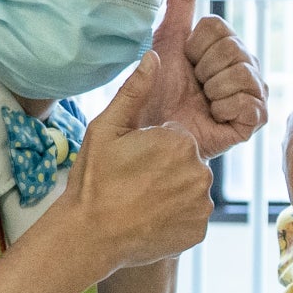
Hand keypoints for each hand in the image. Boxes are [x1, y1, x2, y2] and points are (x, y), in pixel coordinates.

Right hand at [62, 53, 213, 270]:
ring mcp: (202, 204)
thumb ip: (134, 92)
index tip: (131, 163)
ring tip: (140, 203)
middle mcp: (200, 171)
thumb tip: (153, 56)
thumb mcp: (106, 129)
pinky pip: (192, 217)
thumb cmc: (94, 180)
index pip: (175, 138)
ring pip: (191, 189)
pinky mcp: (200, 230)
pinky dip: (176, 218)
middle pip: (186, 163)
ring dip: (172, 193)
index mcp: (180, 142)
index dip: (151, 148)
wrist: (90, 236)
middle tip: (134, 184)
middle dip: (166, 169)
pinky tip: (151, 220)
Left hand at [143, 0, 267, 158]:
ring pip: (245, 74)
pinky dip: (227, 109)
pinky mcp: (253, 122)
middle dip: (205, 69)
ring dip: (214, 90)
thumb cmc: (155, 93)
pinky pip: (252, 104)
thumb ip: (179, 4)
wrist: (149, 134)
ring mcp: (251, 95)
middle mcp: (243, 68)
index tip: (185, 62)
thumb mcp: (165, 41)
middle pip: (234, 48)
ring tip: (204, 103)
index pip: (220, 28)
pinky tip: (214, 117)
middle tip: (194, 87)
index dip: (195, 45)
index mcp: (223, 48)